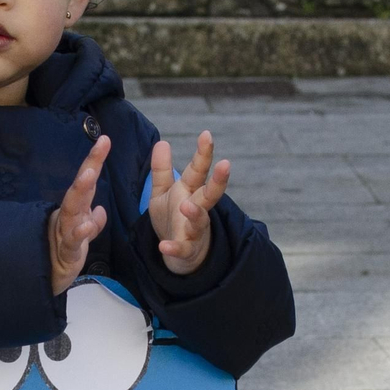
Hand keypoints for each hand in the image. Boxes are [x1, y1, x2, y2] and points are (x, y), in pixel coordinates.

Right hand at [47, 135, 108, 294]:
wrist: (47, 277)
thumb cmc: (63, 252)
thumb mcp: (83, 235)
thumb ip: (92, 222)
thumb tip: (100, 210)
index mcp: (76, 209)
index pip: (87, 181)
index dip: (95, 160)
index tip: (105, 139)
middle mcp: (69, 215)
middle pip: (79, 187)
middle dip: (90, 166)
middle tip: (100, 147)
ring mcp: (65, 231)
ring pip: (72, 208)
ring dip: (80, 191)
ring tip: (90, 175)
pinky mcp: (66, 252)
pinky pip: (73, 241)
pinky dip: (80, 232)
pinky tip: (88, 224)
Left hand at [147, 131, 229, 275]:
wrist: (178, 254)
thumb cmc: (172, 218)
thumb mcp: (164, 192)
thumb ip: (162, 169)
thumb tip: (162, 142)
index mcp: (190, 191)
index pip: (198, 170)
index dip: (203, 153)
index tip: (206, 135)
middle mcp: (197, 208)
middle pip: (210, 193)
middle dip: (218, 180)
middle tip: (226, 165)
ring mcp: (194, 229)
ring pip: (199, 220)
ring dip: (195, 213)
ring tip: (186, 205)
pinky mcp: (186, 249)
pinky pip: (182, 249)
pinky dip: (174, 248)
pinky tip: (164, 246)